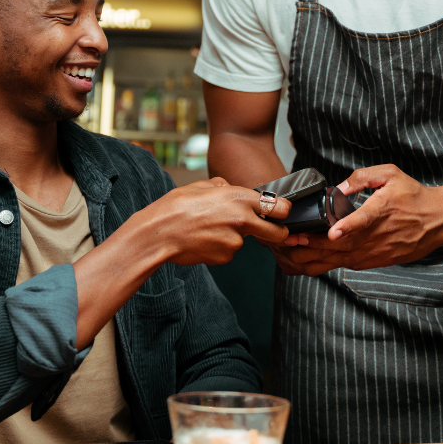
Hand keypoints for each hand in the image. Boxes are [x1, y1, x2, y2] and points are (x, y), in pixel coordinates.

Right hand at [134, 178, 292, 265]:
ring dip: (234, 236)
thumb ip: (223, 186)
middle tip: (271, 232)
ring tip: (208, 228)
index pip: (279, 207)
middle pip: (276, 233)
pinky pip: (229, 251)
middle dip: (278, 234)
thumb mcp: (202, 185)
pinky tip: (204, 240)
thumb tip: (229, 188)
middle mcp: (243, 220)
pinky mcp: (225, 257)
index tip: (282, 214)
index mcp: (240, 198)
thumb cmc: (177, 206)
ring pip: (244, 241)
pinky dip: (220, 247)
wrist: (159, 233)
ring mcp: (235, 242)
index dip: (283, 211)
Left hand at [272, 165, 442, 275]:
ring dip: (316, 256)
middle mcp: (378, 235)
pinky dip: (329, 263)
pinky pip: (349, 265)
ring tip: (292, 250)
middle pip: (343, 244)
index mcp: (382, 210)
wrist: (439, 220)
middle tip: (290, 238)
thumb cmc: (414, 195)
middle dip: (314, 243)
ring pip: (342, 259)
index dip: (347, 226)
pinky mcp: (378, 261)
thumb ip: (363, 177)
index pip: (364, 220)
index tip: (332, 231)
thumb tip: (338, 188)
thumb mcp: (391, 174)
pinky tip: (310, 259)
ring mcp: (378, 251)